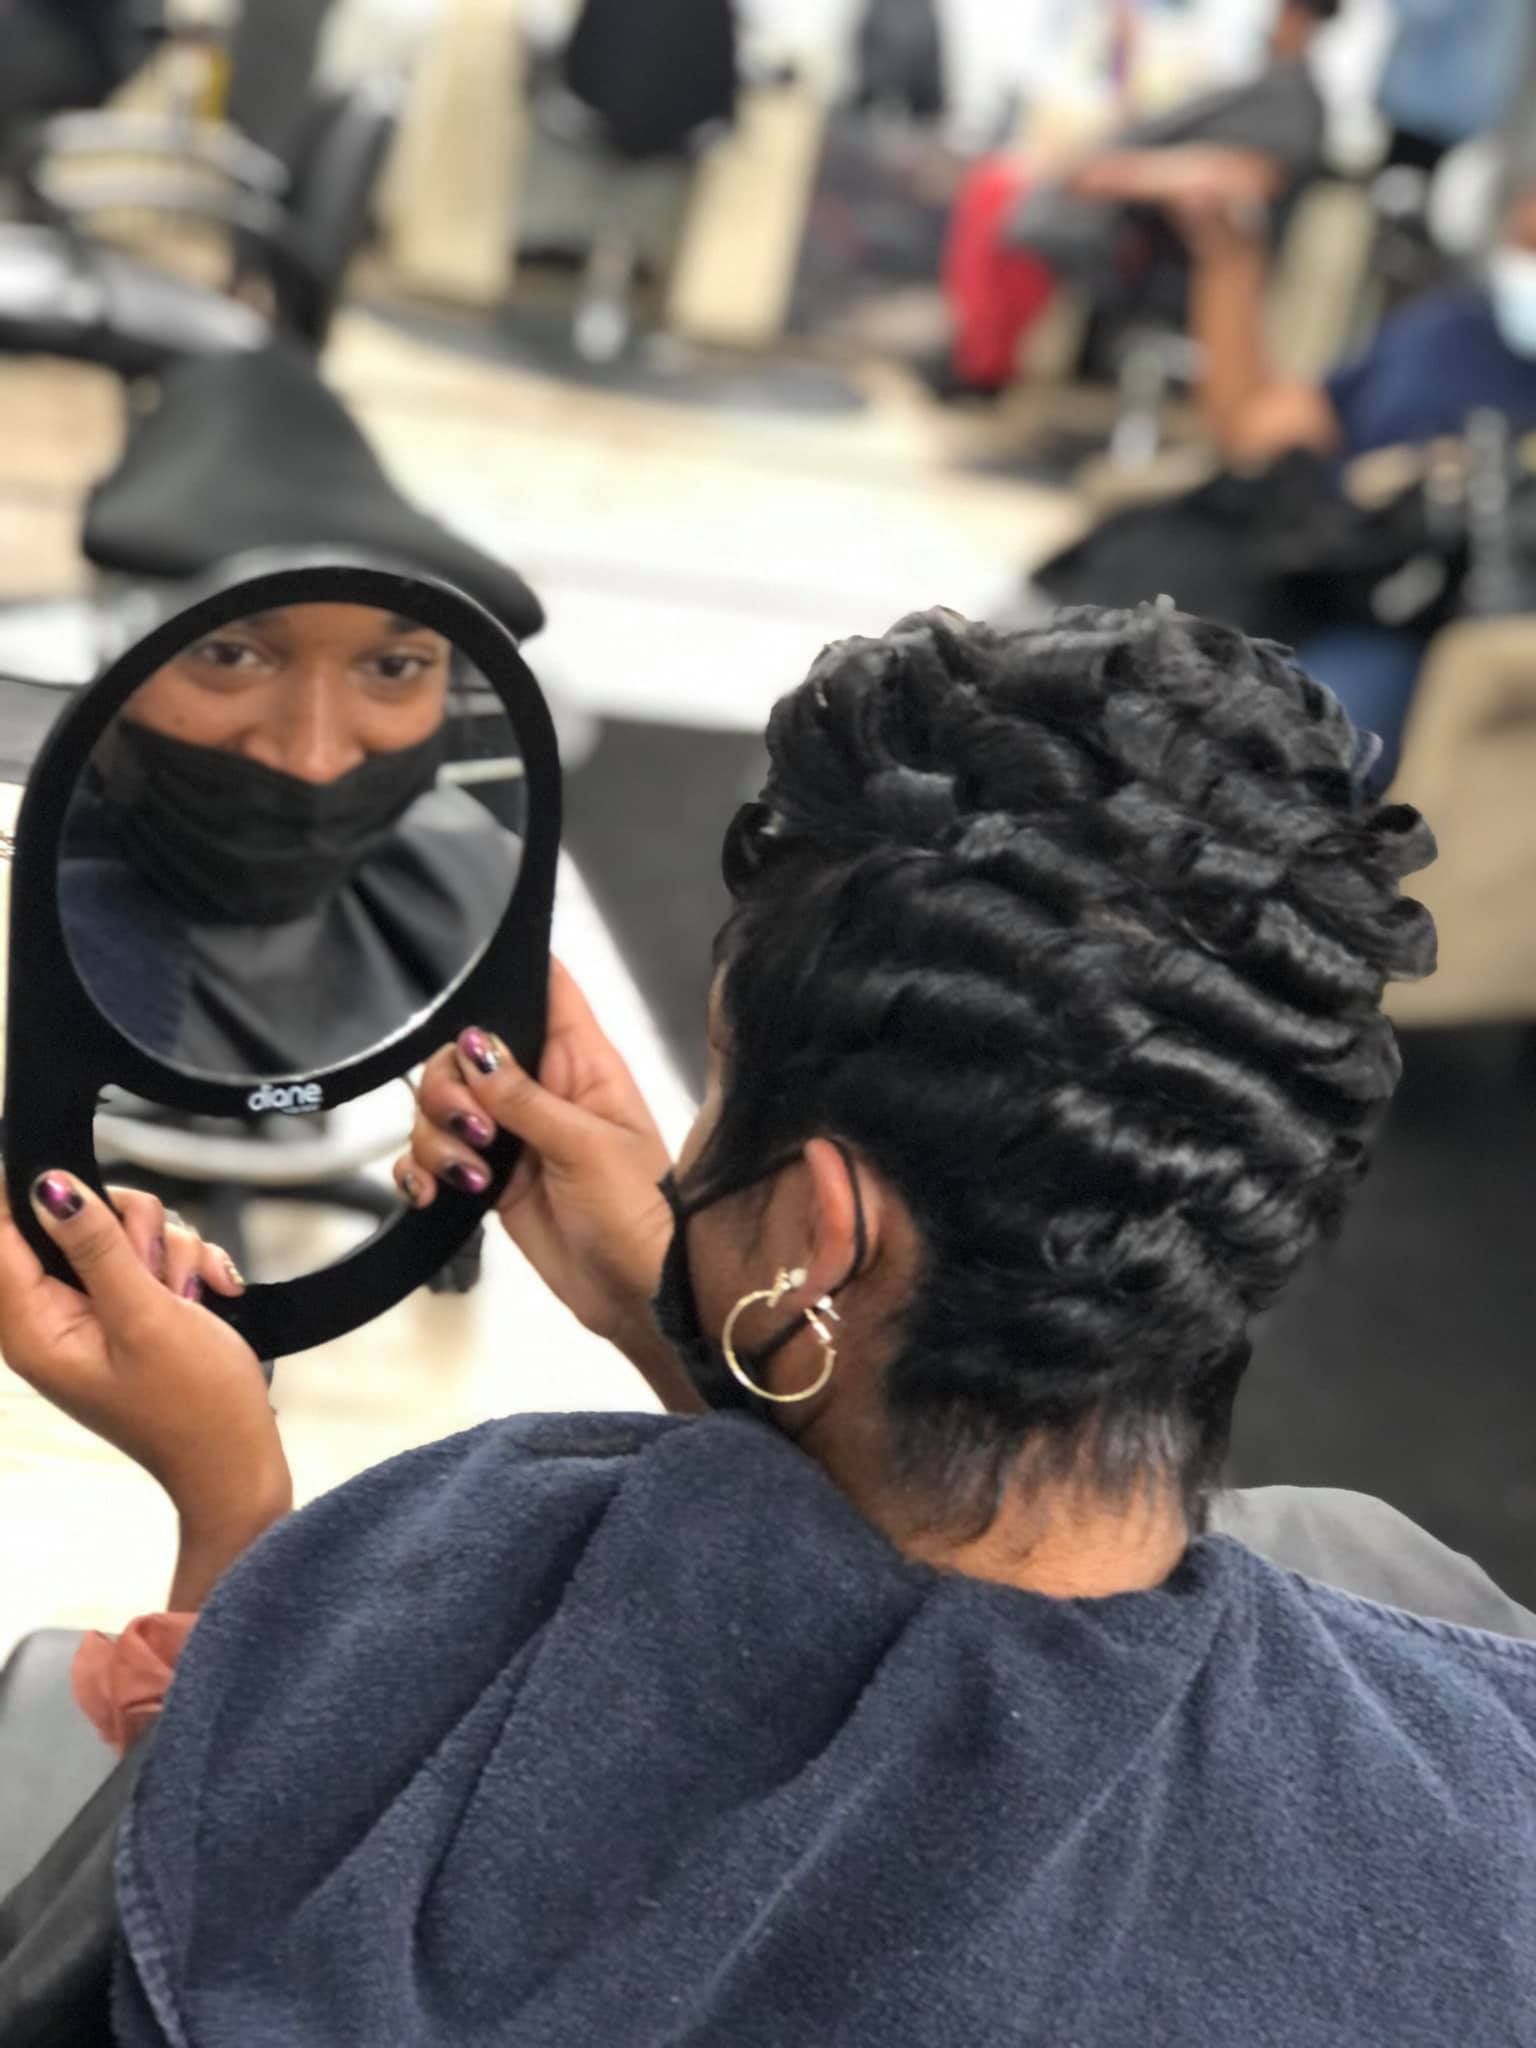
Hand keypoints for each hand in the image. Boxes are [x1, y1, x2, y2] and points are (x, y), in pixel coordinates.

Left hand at [0, 1174, 287, 1546]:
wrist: (237, 1458)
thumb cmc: (194, 1405)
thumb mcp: (145, 1316)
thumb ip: (96, 1247)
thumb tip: (49, 1187)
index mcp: (34, 1327)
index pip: (1, 1234)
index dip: (37, 1195)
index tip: (87, 1190)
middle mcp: (54, 1316)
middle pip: (69, 1220)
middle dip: (127, 1227)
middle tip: (155, 1267)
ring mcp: (96, 1312)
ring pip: (120, 1230)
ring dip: (166, 1248)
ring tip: (186, 1295)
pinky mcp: (130, 1310)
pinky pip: (151, 1254)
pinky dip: (183, 1265)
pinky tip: (203, 1295)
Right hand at [398, 961, 677, 1354]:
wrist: (639, 1294)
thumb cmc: (639, 1212)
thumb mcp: (585, 1145)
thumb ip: (523, 1094)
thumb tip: (474, 1044)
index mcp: (581, 1062)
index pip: (546, 988)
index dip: (506, 973)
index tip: (467, 991)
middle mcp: (543, 1089)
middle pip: (465, 1052)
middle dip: (448, 1087)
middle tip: (473, 1130)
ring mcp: (513, 1134)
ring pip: (442, 1106)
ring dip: (435, 1137)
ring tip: (467, 1175)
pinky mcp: (491, 1178)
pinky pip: (434, 1157)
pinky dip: (420, 1171)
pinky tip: (432, 1192)